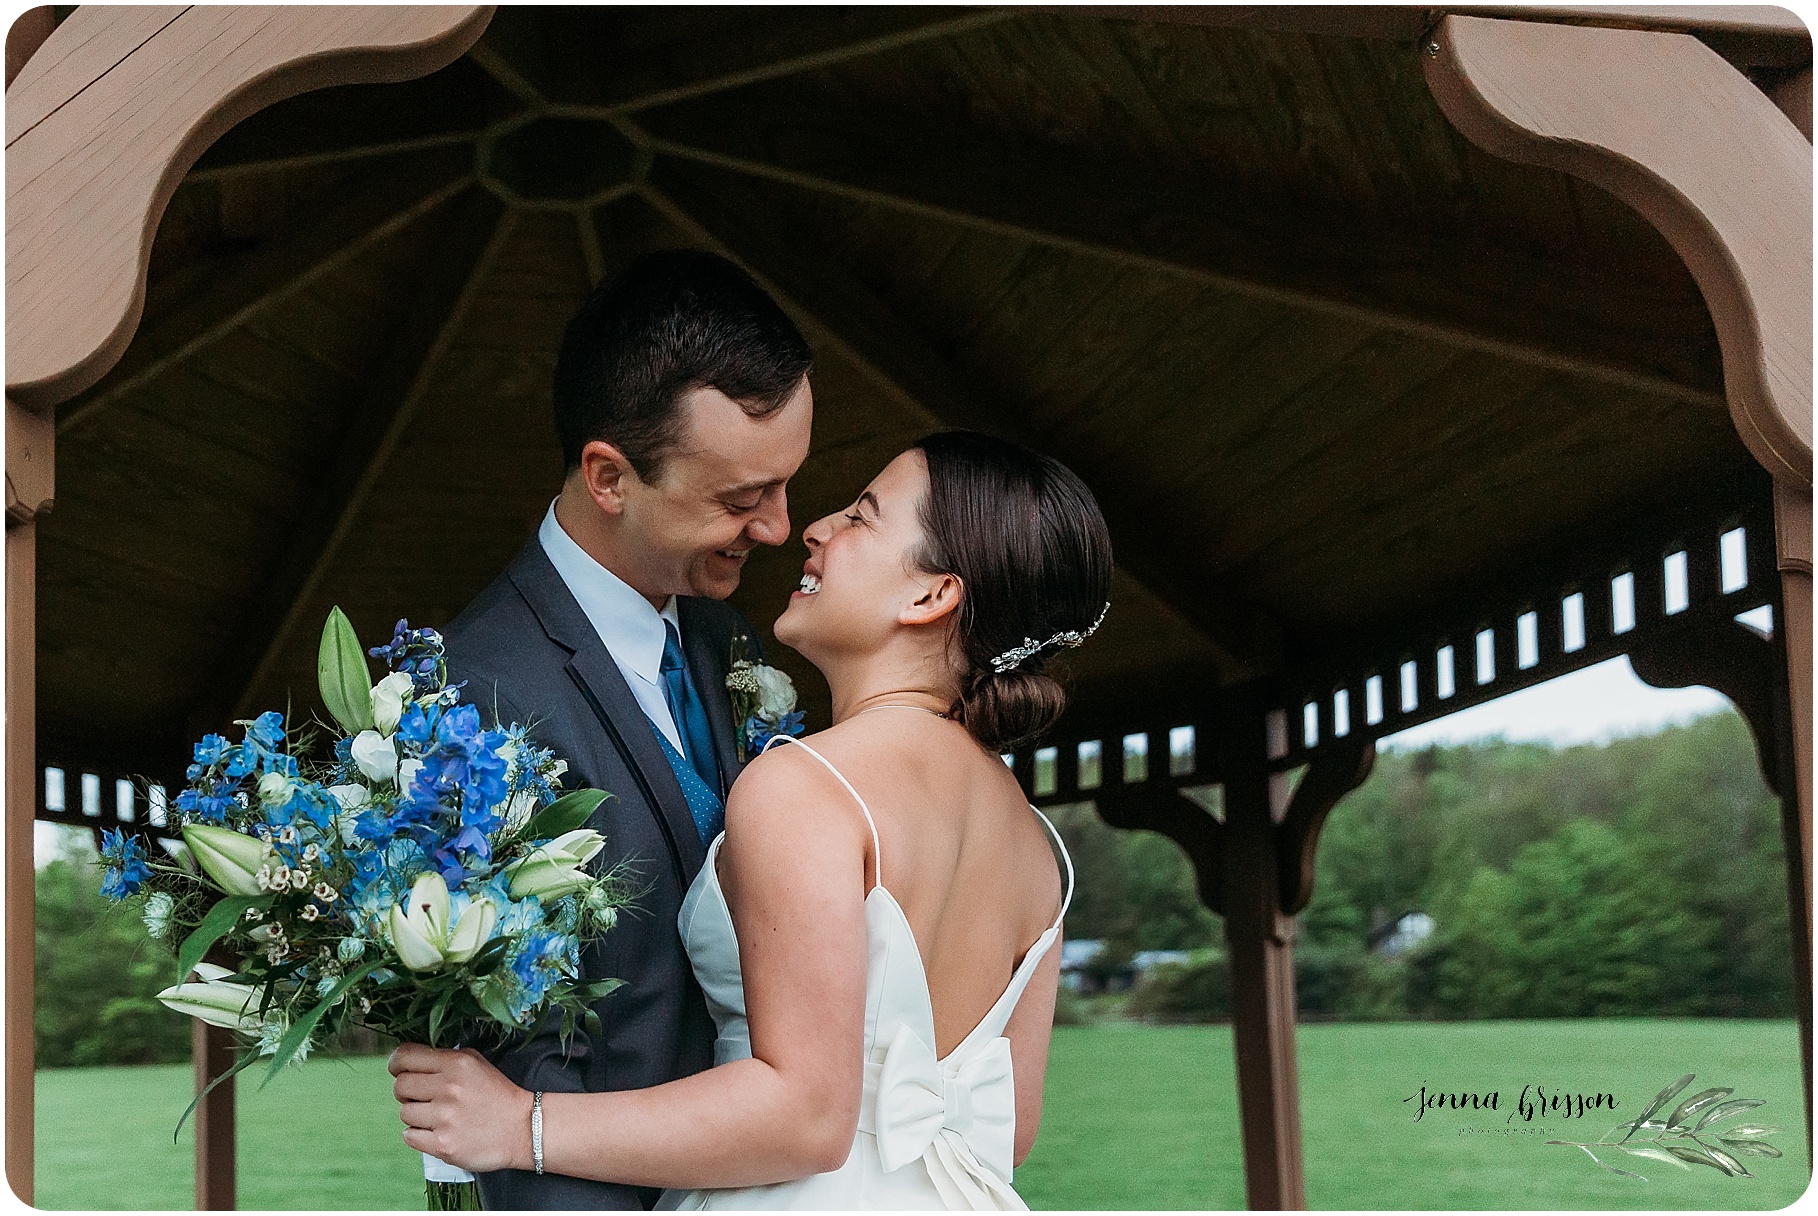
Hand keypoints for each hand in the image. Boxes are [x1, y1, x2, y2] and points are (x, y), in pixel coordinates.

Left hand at [389, 1042, 533, 1172]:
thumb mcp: (477, 1063)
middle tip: (422, 1096)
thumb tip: (410, 1059)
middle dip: (406, 1091)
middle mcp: (448, 1088)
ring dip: (416, 1115)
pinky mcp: (442, 1145)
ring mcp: (444, 1118)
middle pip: (399, 1086)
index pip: (404, 1057)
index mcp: (456, 1064)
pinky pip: (409, 1136)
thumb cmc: (497, 1093)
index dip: (397, 1063)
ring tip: (437, 1116)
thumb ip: (445, 1058)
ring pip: (404, 1113)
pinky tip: (436, 1131)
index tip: (399, 1069)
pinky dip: (418, 1135)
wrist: (522, 1128)